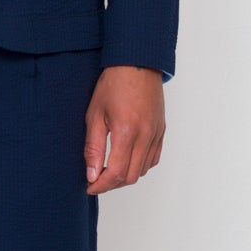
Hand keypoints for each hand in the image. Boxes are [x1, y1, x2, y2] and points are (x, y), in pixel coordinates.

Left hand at [83, 67, 164, 193]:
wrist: (137, 64)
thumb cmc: (113, 85)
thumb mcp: (94, 115)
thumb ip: (92, 148)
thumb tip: (91, 174)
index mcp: (127, 131)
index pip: (115, 172)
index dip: (101, 185)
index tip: (89, 186)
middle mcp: (145, 136)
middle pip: (130, 176)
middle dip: (111, 184)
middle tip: (95, 180)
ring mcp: (156, 134)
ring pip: (142, 170)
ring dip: (124, 176)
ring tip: (108, 170)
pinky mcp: (161, 131)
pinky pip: (152, 159)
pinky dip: (138, 166)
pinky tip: (126, 160)